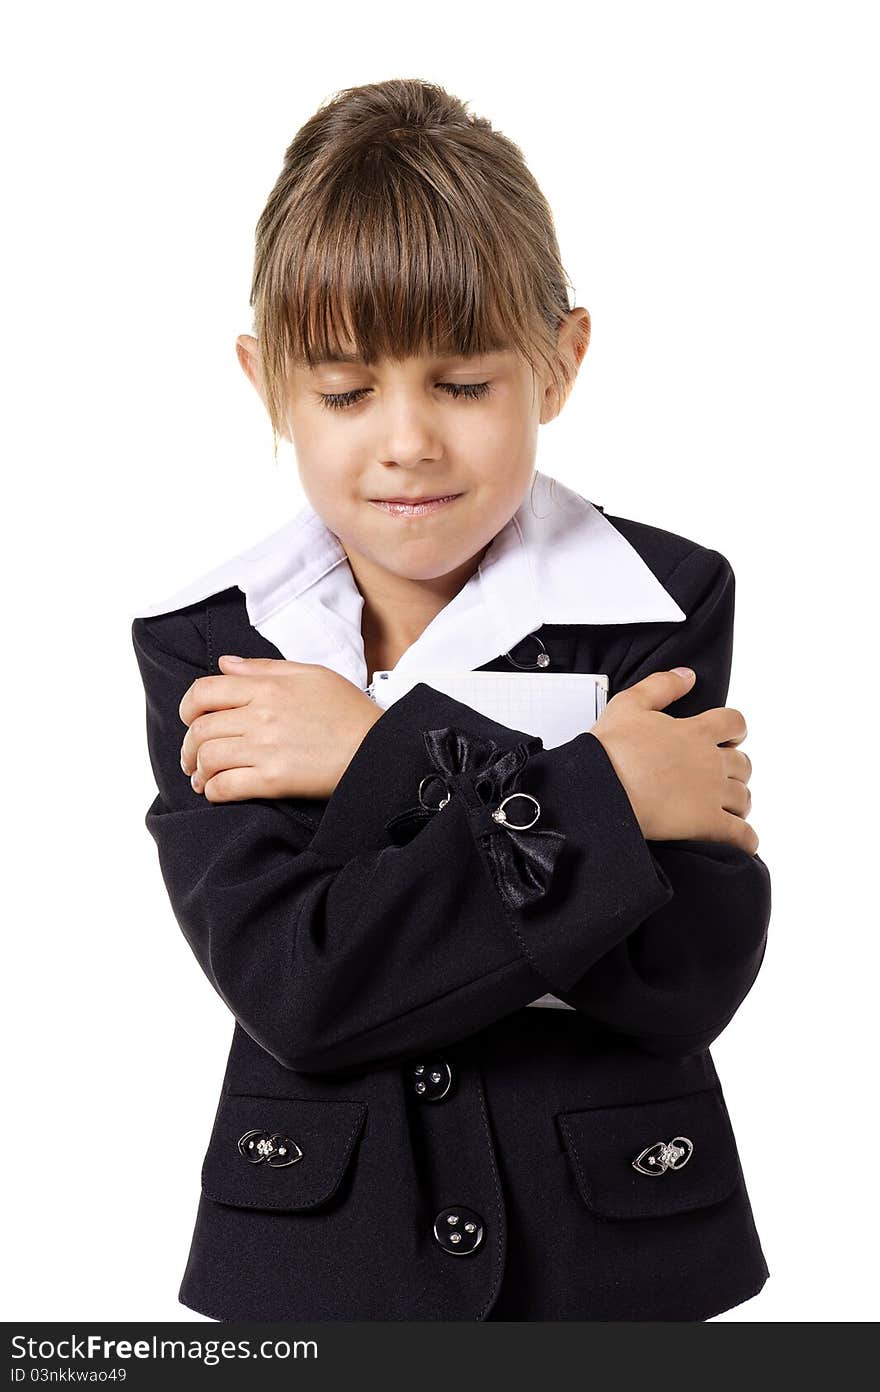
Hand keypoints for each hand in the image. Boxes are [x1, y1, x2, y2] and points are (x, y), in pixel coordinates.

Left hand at [178, 655, 382, 801]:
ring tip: (201, 777)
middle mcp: (261, 716)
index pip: (205, 692)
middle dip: (188, 745)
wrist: (378, 749)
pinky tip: (216, 791)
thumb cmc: (348, 711)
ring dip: (197, 770)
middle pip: (201, 729)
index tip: (191, 719)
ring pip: (208, 758)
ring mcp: (266, 749)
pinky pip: (226, 787)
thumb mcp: (311, 674)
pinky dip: (213, 791)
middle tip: (192, 756)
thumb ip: (263, 668)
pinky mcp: (274, 780)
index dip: (188, 708)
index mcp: (268, 687)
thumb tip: (225, 664)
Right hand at [591, 667, 757, 853]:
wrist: (602, 789)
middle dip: (735, 769)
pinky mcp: (707, 824)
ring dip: (738, 801)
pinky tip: (742, 842)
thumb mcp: (630, 703)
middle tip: (719, 776)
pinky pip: (741, 835)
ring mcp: (712, 794)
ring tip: (726, 808)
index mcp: (697, 731)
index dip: (735, 729)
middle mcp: (711, 762)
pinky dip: (746, 839)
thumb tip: (689, 674)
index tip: (729, 737)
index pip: (734, 723)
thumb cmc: (610, 749)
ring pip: (744, 797)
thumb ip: (662, 685)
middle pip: (743, 763)